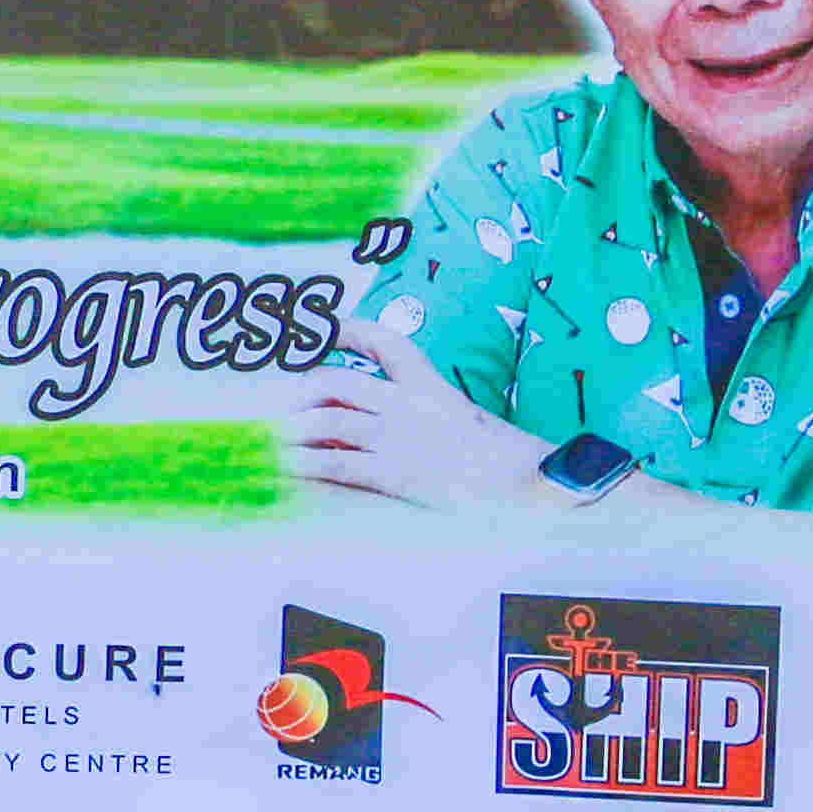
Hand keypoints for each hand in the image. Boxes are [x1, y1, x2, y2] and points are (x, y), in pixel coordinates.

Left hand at [288, 327, 588, 510]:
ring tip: (278, 442)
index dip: (348, 330)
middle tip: (289, 407)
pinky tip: (291, 469)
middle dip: (304, 392)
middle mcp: (409, 406)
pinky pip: (337, 464)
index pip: (386, 344)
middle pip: (336, 382)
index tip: (323, 324)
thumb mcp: (473, 423)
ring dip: (295, 431)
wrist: (534, 487)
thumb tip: (384, 419)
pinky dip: (307, 465)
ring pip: (326, 420)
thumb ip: (431, 414)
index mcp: (433, 387)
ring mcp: (400, 438)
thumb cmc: (513, 461)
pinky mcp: (396, 474)